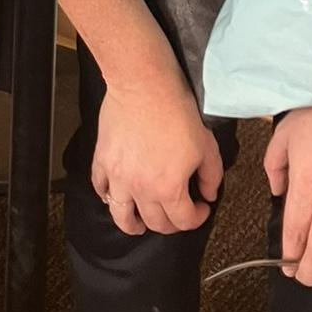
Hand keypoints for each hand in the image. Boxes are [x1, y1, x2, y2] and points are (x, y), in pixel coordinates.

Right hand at [91, 70, 222, 236]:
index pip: (184, 220)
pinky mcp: (103, 161)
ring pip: (121, 216)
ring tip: (137, 226)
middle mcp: (141, 189)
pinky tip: (114, 195)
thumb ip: (211, 176)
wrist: (145, 85)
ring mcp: (118, 177)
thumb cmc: (176, 110)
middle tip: (176, 214)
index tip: (201, 208)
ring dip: (132, 226)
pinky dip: (107, 197)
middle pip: (155, 223)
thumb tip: (208, 194)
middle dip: (170, 224)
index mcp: (169, 188)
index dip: (198, 217)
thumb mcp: (206, 145)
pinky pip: (100, 188)